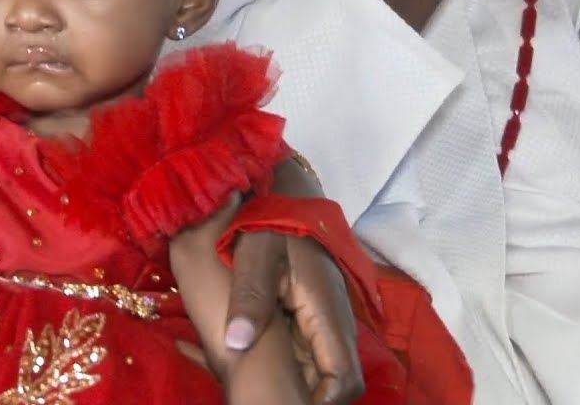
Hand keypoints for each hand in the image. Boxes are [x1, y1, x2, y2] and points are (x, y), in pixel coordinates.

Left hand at [225, 231, 362, 404]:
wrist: (288, 194)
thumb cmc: (274, 220)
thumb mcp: (257, 253)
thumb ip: (249, 296)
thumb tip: (236, 343)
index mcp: (327, 312)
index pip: (344, 378)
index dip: (323, 401)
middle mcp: (335, 321)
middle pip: (333, 379)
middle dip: (306, 396)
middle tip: (269, 400)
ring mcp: (326, 318)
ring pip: (321, 366)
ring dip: (298, 381)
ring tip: (258, 388)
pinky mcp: (314, 313)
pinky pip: (309, 349)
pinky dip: (291, 363)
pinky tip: (256, 358)